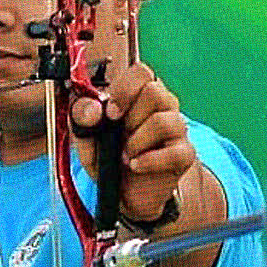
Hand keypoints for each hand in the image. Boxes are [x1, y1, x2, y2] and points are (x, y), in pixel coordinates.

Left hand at [71, 63, 194, 220]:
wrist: (123, 194)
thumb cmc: (109, 158)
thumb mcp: (86, 138)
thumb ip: (82, 118)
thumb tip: (93, 108)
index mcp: (139, 95)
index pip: (142, 72)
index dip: (125, 88)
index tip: (110, 111)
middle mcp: (162, 107)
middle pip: (155, 92)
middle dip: (130, 116)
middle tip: (118, 133)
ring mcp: (176, 130)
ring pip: (164, 121)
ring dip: (137, 141)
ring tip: (126, 154)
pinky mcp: (184, 154)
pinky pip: (175, 151)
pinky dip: (149, 161)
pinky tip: (136, 165)